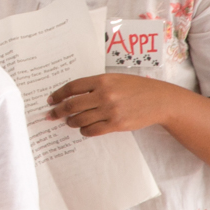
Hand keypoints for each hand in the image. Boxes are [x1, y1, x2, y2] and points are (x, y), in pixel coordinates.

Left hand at [47, 73, 176, 135]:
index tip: (50, 100)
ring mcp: (110, 110)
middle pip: (72, 105)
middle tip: (51, 115)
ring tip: (70, 122)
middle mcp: (104, 95)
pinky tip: (83, 128)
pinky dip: (84, 131)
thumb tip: (72, 95)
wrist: (159, 100)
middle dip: (58, 111)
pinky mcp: (116, 124)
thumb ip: (95, 85)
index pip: (72, 87)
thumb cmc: (135, 88)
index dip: (58, 95)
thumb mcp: (114, 79)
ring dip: (71, 122)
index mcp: (101, 80)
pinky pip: (92, 130)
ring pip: (80, 119)